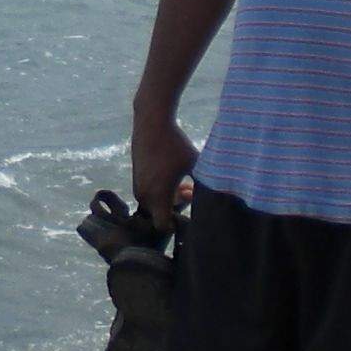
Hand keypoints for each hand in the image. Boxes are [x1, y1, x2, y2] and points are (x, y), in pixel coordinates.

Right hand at [130, 109, 199, 231]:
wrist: (151, 123)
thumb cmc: (175, 145)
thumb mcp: (195, 165)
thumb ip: (203, 184)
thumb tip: (214, 200)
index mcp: (158, 196)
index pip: (163, 227)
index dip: (176, 225)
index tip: (190, 215)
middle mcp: (144, 195)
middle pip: (161, 214)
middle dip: (177, 208)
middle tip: (191, 192)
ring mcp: (138, 185)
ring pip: (155, 203)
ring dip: (169, 198)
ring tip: (185, 183)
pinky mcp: (136, 177)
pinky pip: (149, 193)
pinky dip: (160, 190)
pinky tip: (174, 177)